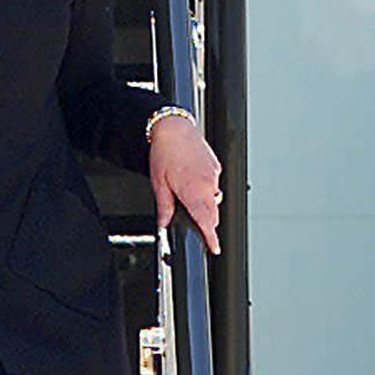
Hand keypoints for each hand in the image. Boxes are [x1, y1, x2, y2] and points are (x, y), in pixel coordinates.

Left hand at [149, 115, 221, 253]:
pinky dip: (205, 187)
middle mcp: (207, 184)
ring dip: (205, 203)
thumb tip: (164, 223)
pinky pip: (213, 183)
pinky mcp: (215, 165)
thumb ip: (164, 207)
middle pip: (212, 212)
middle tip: (194, 222)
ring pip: (213, 198)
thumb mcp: (159, 183)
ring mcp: (213, 174)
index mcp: (193, 191)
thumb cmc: (165, 152)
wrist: (174, 127)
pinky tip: (192, 179)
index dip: (211, 237)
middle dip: (206, 221)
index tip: (214, 247)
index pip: (206, 221)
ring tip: (188, 194)